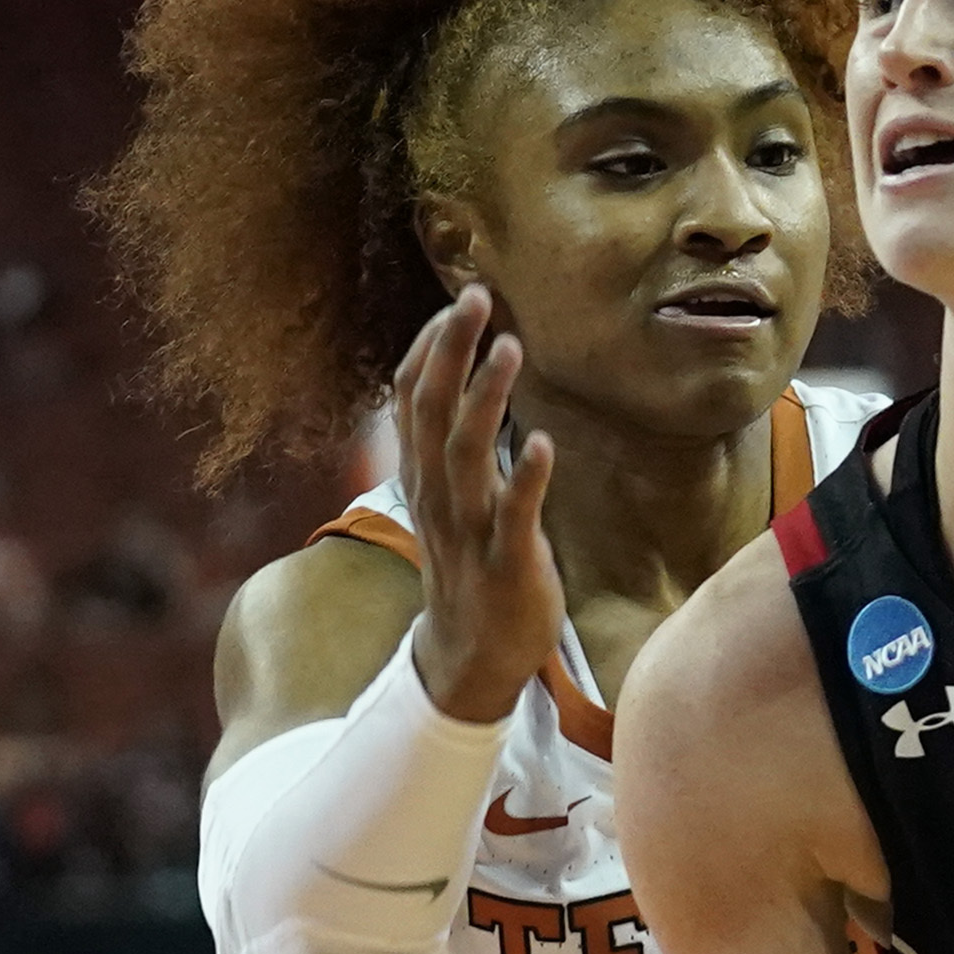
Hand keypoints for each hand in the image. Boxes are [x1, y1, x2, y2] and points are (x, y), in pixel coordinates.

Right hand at [394, 285, 567, 723]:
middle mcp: (438, 495)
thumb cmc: (471, 567)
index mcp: (424, 476)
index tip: (458, 300)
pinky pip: (513, 516)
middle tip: (477, 294)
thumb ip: (452, 447)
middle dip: (451, 349)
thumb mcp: (451, 500)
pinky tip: (541, 443)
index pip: (412, 397)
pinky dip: (524, 479)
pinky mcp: (506, 563)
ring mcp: (469, 529)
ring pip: (465, 453)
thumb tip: (463, 386)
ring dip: (485, 397)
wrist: (471, 658)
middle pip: (432, 409)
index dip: (430, 346)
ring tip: (510, 347)